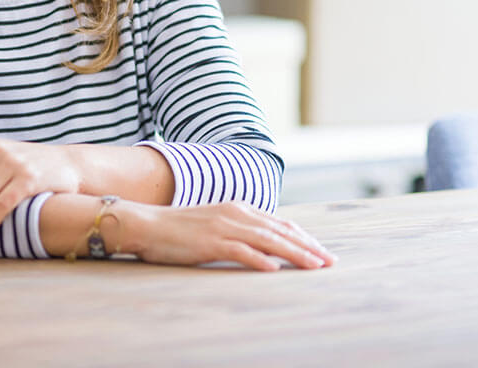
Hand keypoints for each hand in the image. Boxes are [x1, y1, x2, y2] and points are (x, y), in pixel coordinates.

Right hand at [118, 200, 336, 271]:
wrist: (147, 224)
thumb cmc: (179, 229)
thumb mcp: (215, 224)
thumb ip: (238, 230)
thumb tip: (262, 246)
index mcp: (239, 208)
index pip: (280, 224)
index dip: (303, 238)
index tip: (322, 251)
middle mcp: (236, 214)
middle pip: (281, 231)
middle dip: (308, 247)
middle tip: (330, 261)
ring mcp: (224, 226)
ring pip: (268, 241)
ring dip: (294, 254)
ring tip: (315, 265)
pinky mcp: (210, 242)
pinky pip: (240, 251)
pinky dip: (260, 260)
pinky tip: (275, 269)